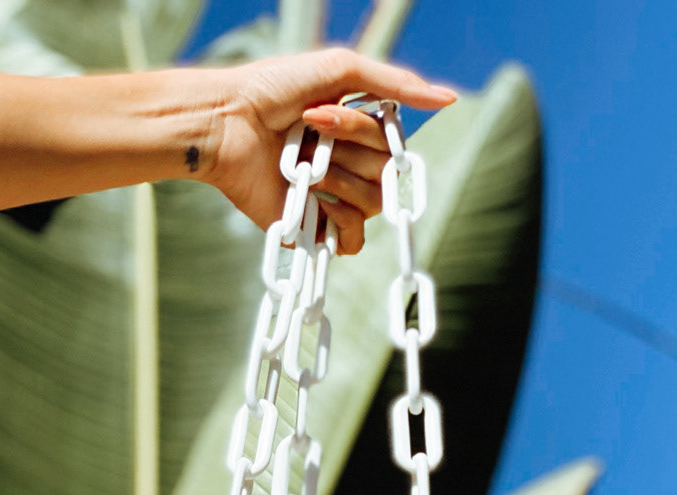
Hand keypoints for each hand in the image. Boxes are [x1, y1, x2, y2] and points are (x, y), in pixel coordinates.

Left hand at [191, 49, 455, 253]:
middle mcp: (348, 166)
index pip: (394, 144)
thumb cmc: (273, 89)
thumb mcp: (341, 71)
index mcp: (357, 133)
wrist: (226, 123)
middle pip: (386, 173)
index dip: (368, 132)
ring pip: (373, 204)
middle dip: (349, 148)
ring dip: (340, 179)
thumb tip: (450, 98)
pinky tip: (317, 200)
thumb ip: (396, 85)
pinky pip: (354, 242)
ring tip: (304, 165)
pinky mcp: (313, 231)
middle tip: (309, 131)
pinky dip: (342, 222)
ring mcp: (332, 200)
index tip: (326, 113)